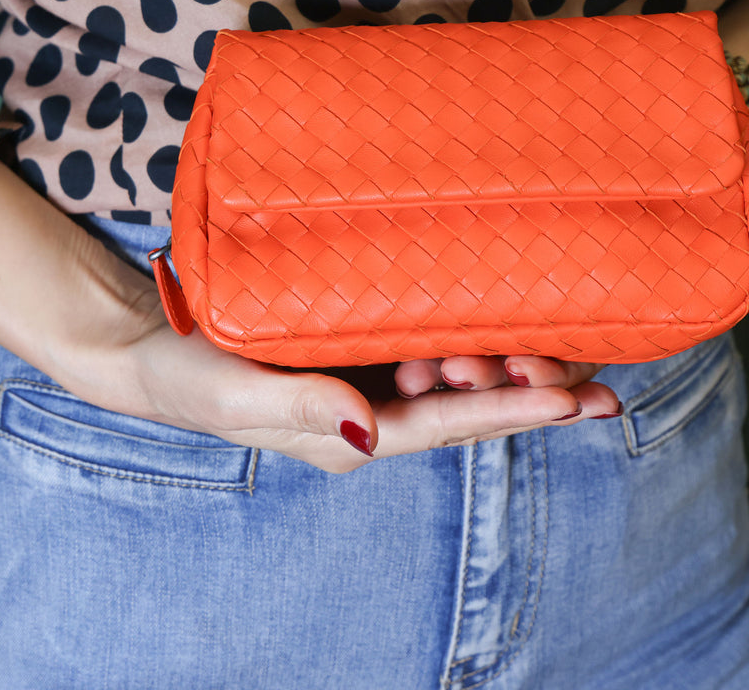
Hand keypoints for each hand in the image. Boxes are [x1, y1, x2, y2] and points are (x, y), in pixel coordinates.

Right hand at [37, 281, 616, 474]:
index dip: (513, 413)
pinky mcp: (368, 338)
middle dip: (534, 394)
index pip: (449, 425)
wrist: (157, 342)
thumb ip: (301, 408)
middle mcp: (378, 409)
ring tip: (563, 349)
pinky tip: (507, 316)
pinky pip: (434, 340)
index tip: (573, 403)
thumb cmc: (191, 373)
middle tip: (590, 380)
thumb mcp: (237, 394)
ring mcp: (376, 374)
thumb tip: (370, 429)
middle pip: (471, 407)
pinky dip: (474, 332)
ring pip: (462, 376)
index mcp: (355, 433)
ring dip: (513, 364)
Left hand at [394, 186, 748, 398]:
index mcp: (602, 304)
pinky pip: (447, 300)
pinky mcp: (478, 255)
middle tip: (456, 367)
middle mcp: (555, 303)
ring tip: (416, 362)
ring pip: (477, 339)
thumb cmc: (679, 152)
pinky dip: (422, 325)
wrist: (630, 111)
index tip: (526, 371)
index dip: (554, 376)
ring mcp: (515, 283)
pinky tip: (397, 337)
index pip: (577, 359)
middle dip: (490, 375)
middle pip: (518, 359)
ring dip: (447, 360)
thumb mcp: (721, 182)